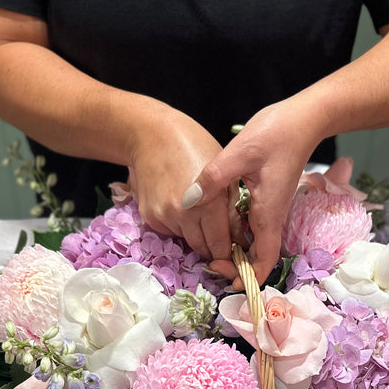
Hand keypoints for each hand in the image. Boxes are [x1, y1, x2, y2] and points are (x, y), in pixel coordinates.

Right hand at [128, 106, 235, 266]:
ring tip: (198, 213)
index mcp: (208, 204)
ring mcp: (164, 217)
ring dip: (195, 235)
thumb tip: (238, 239)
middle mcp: (183, 215)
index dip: (229, 252)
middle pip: (203, 249)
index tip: (234, 250)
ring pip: (187, 241)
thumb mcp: (224, 174)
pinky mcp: (150, 217)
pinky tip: (180, 206)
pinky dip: (178, 226)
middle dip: (213, 247)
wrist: (153, 136)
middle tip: (219, 236)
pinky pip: (170, 232)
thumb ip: (232, 209)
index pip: (220, 246)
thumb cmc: (195, 148)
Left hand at [184, 100, 322, 285]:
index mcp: (268, 212)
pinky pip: (251, 225)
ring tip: (209, 250)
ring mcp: (269, 208)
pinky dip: (236, 233)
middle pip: (257, 256)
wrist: (304, 118)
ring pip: (253, 242)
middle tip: (208, 264)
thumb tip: (188, 201)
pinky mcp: (266, 198)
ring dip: (235, 251)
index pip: (265, 259)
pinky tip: (217, 224)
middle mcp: (271, 215)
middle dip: (235, 267)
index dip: (249, 277)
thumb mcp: (240, 152)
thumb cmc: (277, 133)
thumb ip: (213, 178)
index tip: (228, 280)